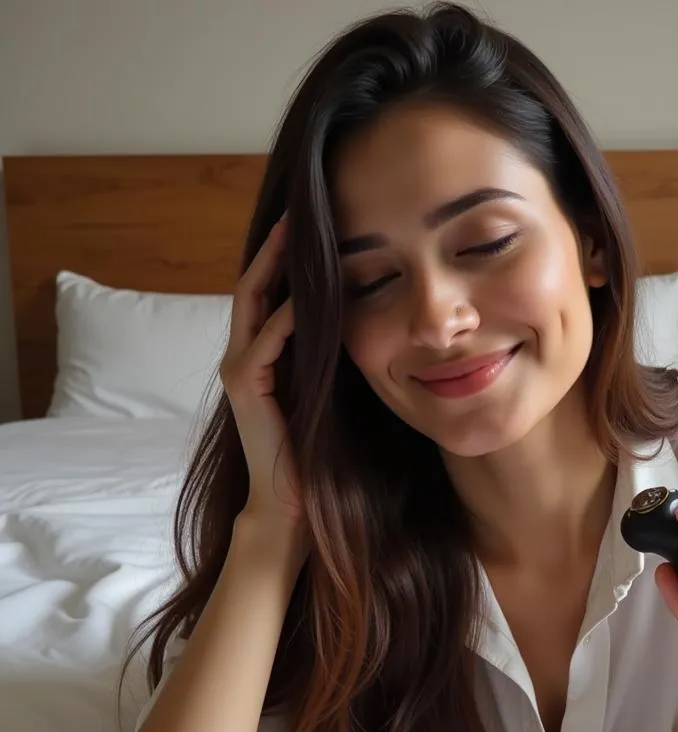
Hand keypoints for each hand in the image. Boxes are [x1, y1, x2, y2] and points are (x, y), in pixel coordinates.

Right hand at [219, 212, 303, 534]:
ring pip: (254, 303)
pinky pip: (267, 342)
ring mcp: (240, 370)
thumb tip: (363, 314)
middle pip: (255, 285)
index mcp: (262, 354)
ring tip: (298, 233)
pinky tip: (309, 297)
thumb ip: (329, 354)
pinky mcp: (245, 387)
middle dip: (275, 248)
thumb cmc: (316, 448)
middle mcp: (244, 355)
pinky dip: (288, 318)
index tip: (314, 224)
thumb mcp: (326, 389)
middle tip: (298, 210)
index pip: (271, 292)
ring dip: (276, 267)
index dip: (286, 257)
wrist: (293, 500)